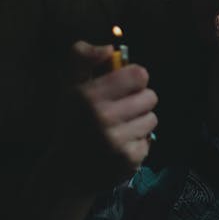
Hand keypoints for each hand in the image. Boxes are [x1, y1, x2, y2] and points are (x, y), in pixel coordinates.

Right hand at [53, 40, 157, 192]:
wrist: (65, 171)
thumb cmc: (73, 122)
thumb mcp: (71, 86)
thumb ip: (83, 57)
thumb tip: (110, 47)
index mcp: (89, 95)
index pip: (139, 75)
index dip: (134, 80)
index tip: (123, 88)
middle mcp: (103, 117)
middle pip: (151, 96)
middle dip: (138, 102)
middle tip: (121, 111)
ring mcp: (117, 140)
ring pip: (152, 119)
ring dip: (140, 122)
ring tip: (120, 129)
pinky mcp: (129, 159)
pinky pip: (150, 141)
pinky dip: (138, 143)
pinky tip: (120, 146)